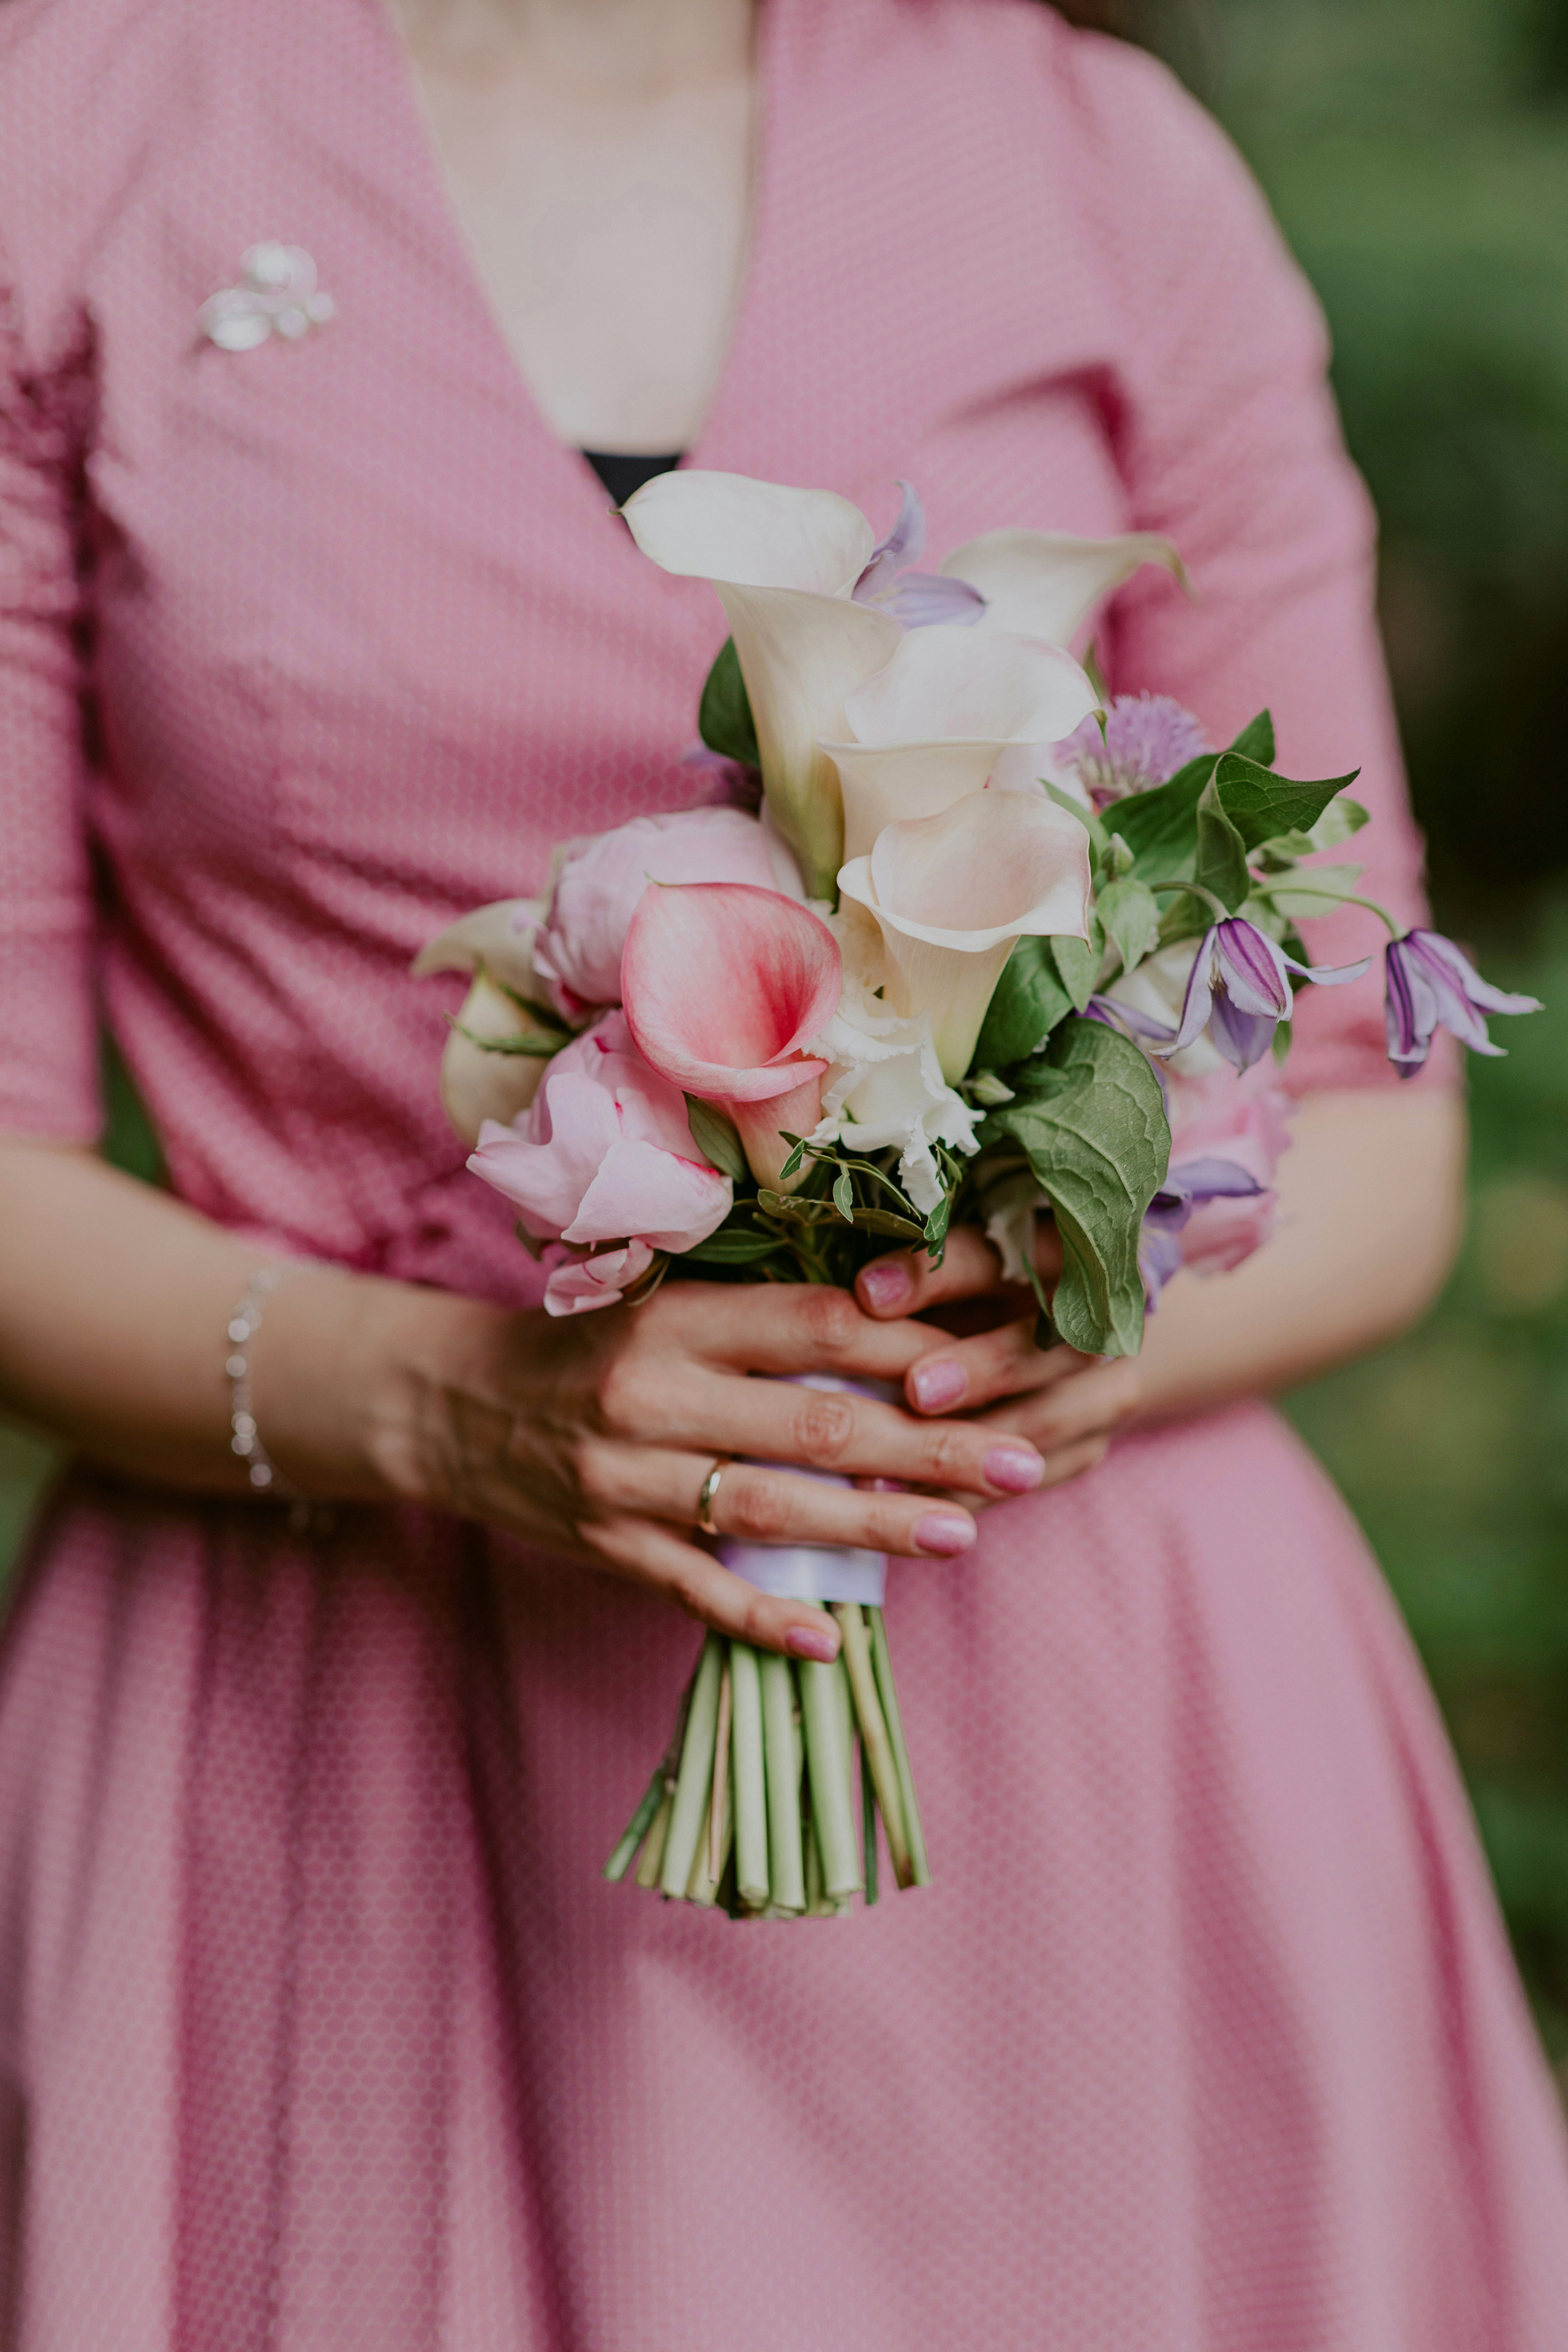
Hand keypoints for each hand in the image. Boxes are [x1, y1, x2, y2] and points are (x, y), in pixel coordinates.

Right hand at [281, 1275, 1049, 1659]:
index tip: (997, 1365)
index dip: (914, 1349)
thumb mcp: (671, 1310)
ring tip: (961, 1535)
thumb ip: (768, 1328)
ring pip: (771, 1508)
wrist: (456, 1405)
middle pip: (816, 1422)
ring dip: (874, 1528)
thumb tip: (905, 1344)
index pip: (818, 1327)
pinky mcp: (607, 1547)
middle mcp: (655, 1395)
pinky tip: (829, 1638)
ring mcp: (628, 1478)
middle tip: (1019, 1462)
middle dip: (929, 1447)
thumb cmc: (592, 1351)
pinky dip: (762, 1617)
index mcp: (681, 1320)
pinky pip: (696, 1590)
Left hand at [853, 1228, 1142, 1497]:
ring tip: (888, 1476)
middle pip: (1049, 1343)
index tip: (867, 1292)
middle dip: (983, 1368)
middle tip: (916, 1391)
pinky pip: (1033, 1476)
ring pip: (1046, 1420)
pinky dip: (972, 1495)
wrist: (1068, 1328)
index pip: (1007, 1256)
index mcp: (1066, 1248)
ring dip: (973, 1450)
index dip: (939, 1273)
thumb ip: (925, 1272)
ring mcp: (1107, 1386)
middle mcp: (1102, 1316)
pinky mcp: (1090, 1443)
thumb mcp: (960, 1263)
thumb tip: (858, 1293)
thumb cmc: (982, 1280)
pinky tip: (911, 1509)